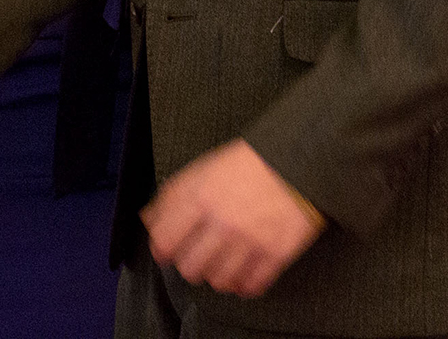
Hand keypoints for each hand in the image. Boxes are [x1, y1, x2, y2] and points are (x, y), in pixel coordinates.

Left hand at [140, 139, 323, 298]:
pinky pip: (251, 286)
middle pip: (190, 267)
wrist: (299, 161)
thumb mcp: (203, 169)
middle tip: (196, 258)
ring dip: (216, 276)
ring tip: (221, 265)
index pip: (165, 240)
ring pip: (219, 281)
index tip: (165, 253)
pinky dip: (244, 285)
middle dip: (189, 265)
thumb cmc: (248, 163)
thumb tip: (148, 219)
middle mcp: (222, 222)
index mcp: (200, 197)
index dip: (160, 250)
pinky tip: (243, 274)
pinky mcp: (276, 254)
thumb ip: (173, 195)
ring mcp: (250, 241)